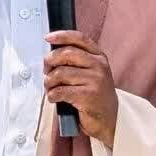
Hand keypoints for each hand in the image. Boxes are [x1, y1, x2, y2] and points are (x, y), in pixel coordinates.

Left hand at [44, 31, 119, 147]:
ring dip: (49, 82)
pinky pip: (60, 90)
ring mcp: (95, 80)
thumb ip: (76, 61)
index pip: (79, 39)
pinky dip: (52, 95)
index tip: (48, 38)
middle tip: (46, 71)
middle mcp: (99, 66)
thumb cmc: (95, 96)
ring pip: (60, 73)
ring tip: (51, 88)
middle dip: (50, 61)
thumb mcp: (91, 73)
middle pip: (66, 54)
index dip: (61, 36)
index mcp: (99, 57)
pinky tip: (55, 98)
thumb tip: (51, 55)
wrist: (109, 119)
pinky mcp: (88, 95)